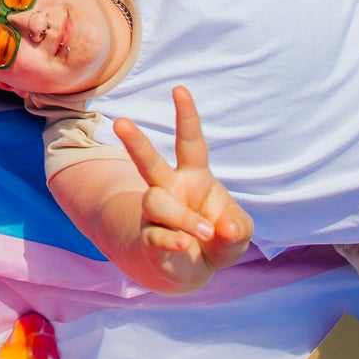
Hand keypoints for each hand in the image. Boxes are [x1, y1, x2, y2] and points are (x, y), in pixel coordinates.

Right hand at [115, 88, 251, 291]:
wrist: (194, 269)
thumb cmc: (218, 238)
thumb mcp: (238, 233)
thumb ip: (237, 229)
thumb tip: (223, 228)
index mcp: (194, 176)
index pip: (189, 141)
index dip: (185, 116)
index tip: (179, 89)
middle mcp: (170, 189)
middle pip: (148, 162)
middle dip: (135, 142)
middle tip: (120, 122)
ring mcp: (157, 214)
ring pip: (155, 202)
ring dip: (184, 218)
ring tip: (203, 233)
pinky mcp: (149, 238)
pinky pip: (155, 234)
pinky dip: (173, 240)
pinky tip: (185, 244)